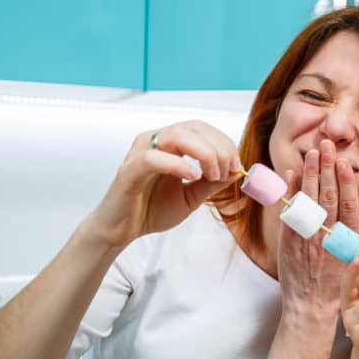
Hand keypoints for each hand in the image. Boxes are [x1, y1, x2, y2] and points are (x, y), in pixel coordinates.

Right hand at [86, 120, 241, 247]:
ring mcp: (140, 152)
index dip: (224, 143)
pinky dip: (177, 164)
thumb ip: (212, 183)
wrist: (121, 230)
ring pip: (177, 135)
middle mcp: (154, 141)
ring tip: (212, 176)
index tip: (237, 166)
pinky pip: (153, 158)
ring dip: (204, 153)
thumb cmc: (152, 209)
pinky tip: (192, 177)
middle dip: (219, 148)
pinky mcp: (129, 170)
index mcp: (169, 143)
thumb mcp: (192, 196)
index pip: (202, 129)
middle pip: (194, 128)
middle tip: (228, 171)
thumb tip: (236, 171)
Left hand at [276, 140, 358, 316]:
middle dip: (326, 168)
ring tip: (311, 152)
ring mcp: (307, 237)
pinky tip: (292, 174)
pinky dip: (291, 192)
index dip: (345, 181)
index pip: (349, 204)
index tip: (343, 161)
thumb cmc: (341, 288)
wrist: (310, 308)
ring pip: (309, 199)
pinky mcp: (289, 241)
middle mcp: (328, 236)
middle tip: (326, 145)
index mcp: (349, 241)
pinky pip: (290, 212)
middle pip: (328, 195)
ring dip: (310, 174)